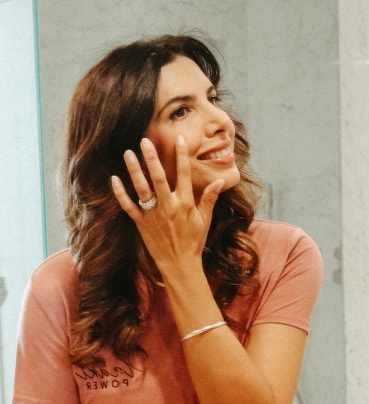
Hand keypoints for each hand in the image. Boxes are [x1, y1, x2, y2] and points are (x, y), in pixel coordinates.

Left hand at [110, 136, 223, 273]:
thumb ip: (209, 199)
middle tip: (144, 141)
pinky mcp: (141, 223)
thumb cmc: (194, 242)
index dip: (182, 155)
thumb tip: (219, 181)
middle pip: (158, 177)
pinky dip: (120, 193)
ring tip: (128, 153)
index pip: (184, 174)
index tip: (180, 139)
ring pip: (141, 188)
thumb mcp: (204, 220)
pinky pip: (128, 206)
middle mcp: (168, 206)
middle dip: (151, 158)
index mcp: (185, 203)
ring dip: (134, 170)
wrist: (179, 264)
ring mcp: (153, 214)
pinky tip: (114, 179)